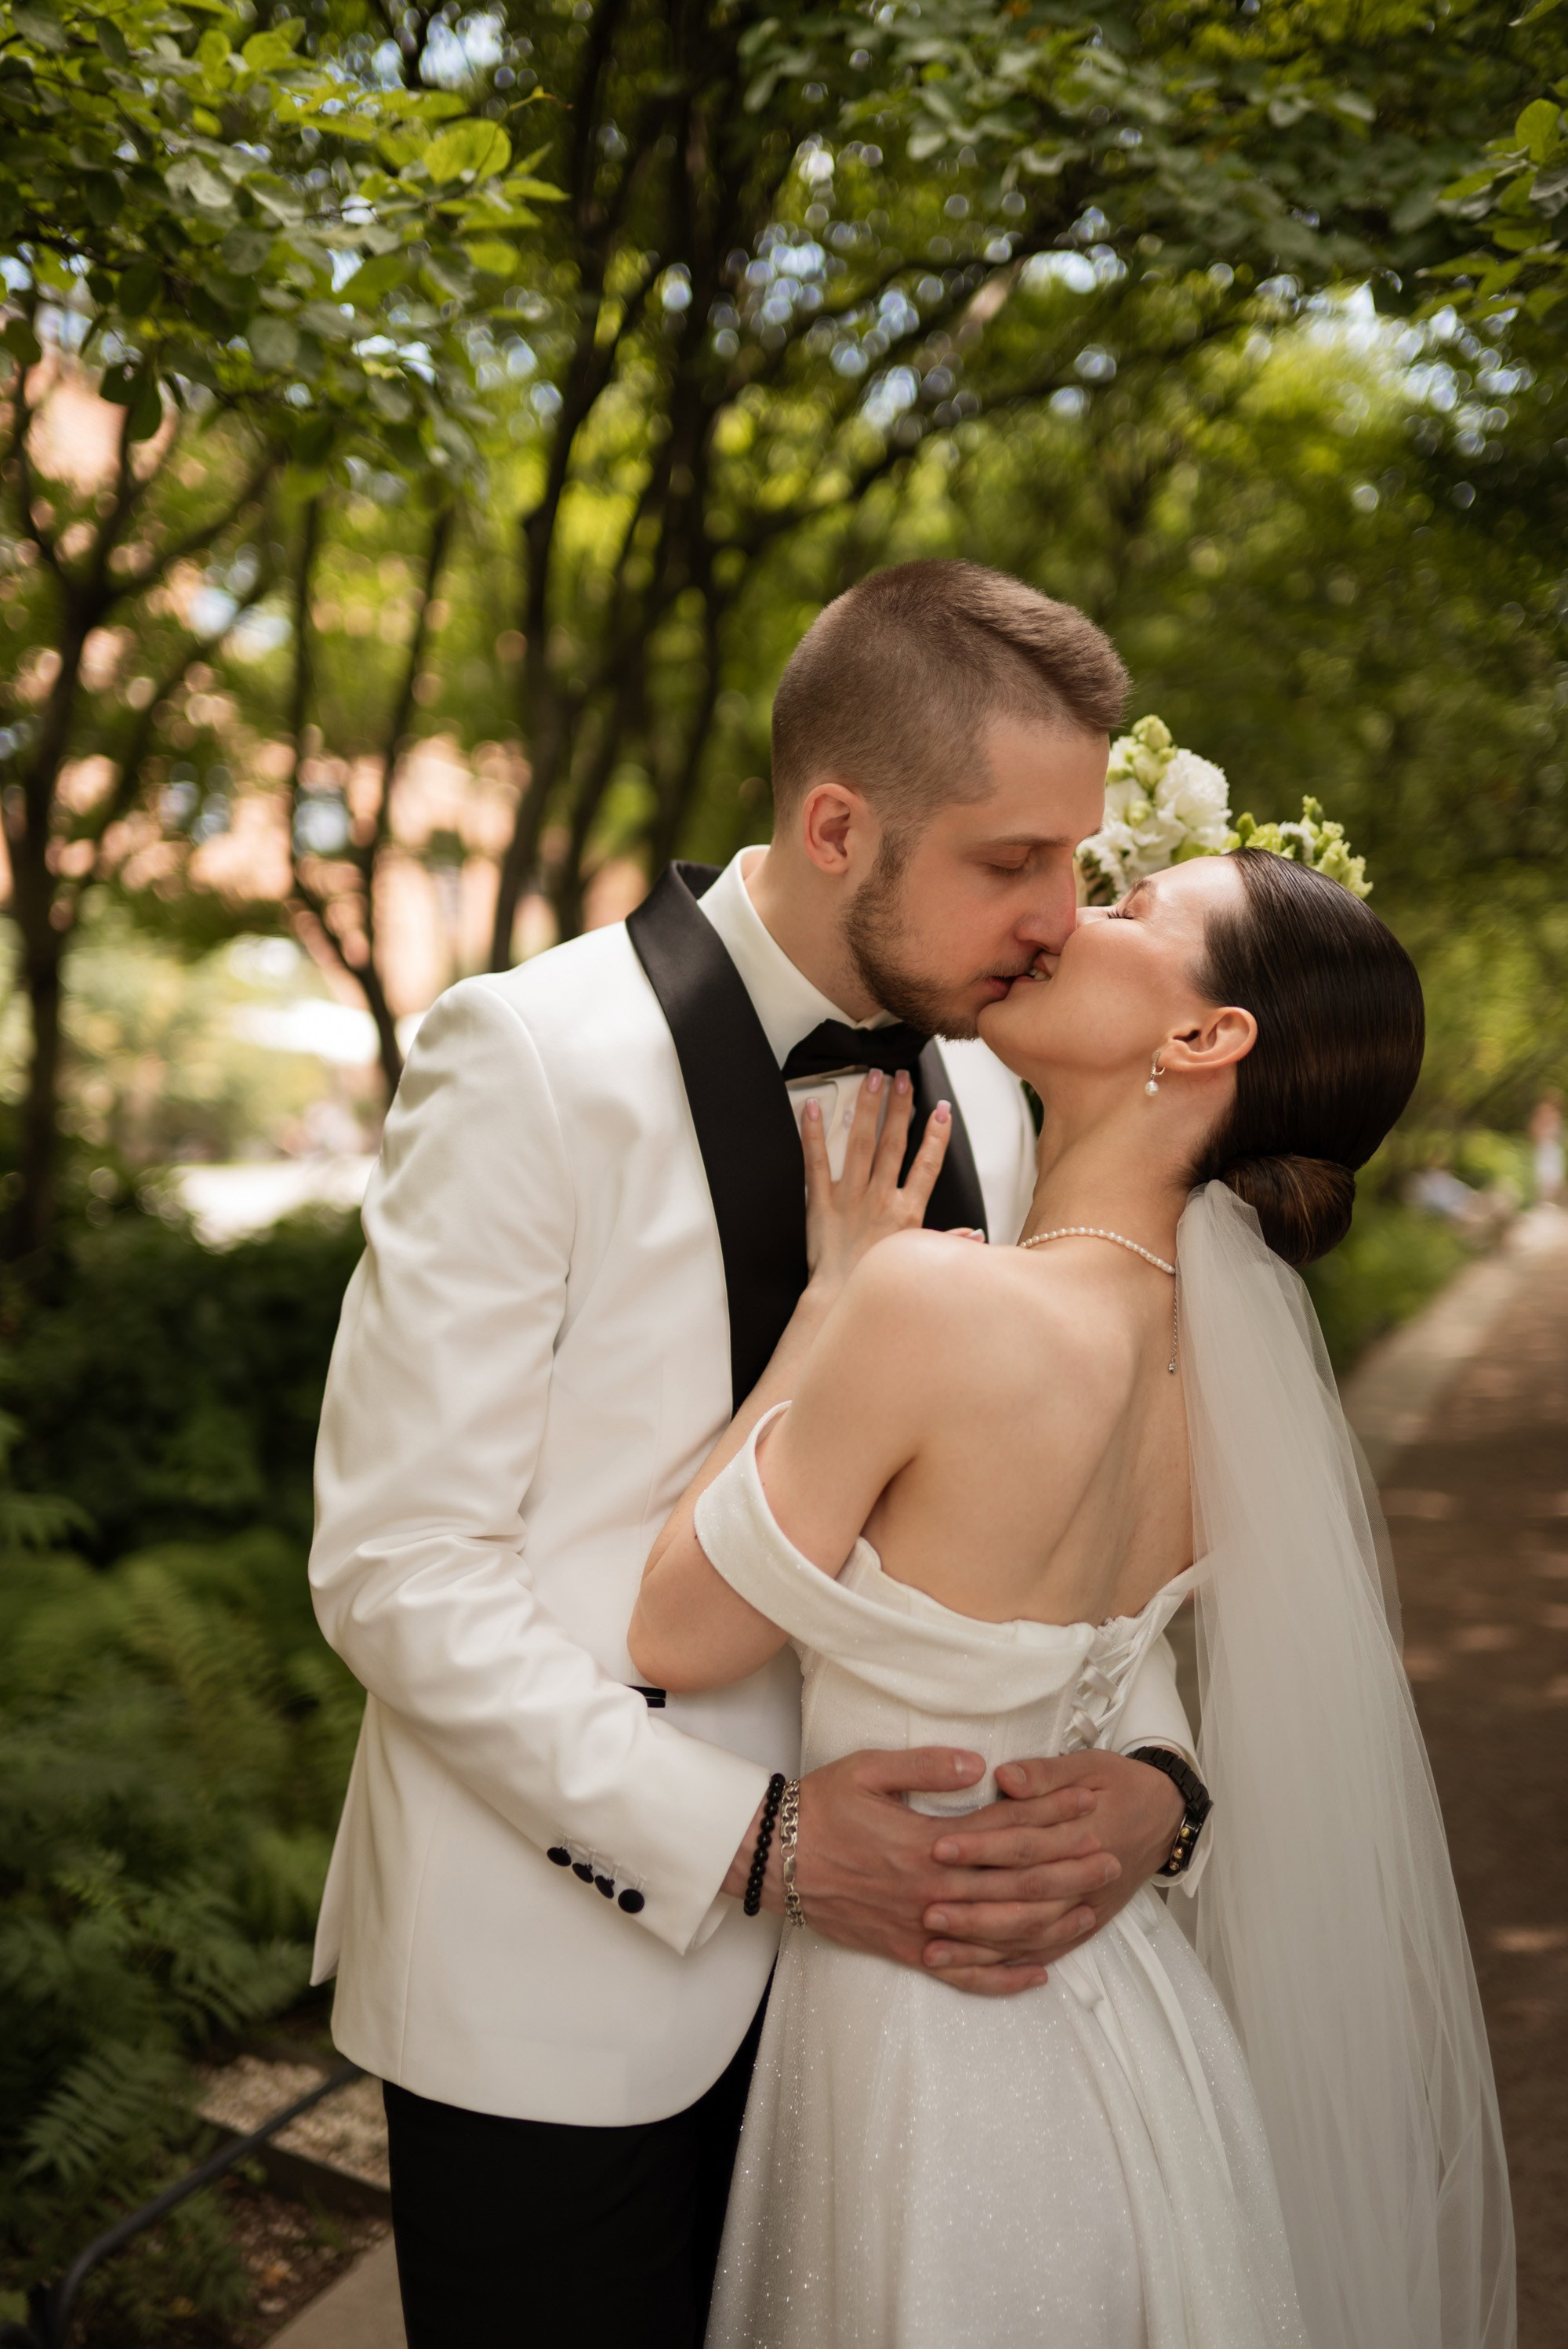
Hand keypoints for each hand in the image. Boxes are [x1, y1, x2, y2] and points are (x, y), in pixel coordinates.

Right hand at [723, 1748, 1115, 1997]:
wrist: (772, 1858)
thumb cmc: (820, 1808)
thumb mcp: (868, 1768)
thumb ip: (926, 1765)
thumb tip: (980, 1765)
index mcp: (927, 1840)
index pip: (1004, 1832)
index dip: (1051, 1819)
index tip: (1089, 1807)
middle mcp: (931, 1889)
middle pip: (1014, 1885)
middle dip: (1067, 1872)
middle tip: (1111, 1861)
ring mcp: (920, 1926)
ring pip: (998, 1933)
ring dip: (1048, 1923)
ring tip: (1089, 1910)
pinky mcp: (906, 1950)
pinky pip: (962, 1973)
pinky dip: (1002, 1977)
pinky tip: (1035, 1974)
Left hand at [801, 1070, 951, 1292]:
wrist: (838, 1300)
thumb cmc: (875, 1281)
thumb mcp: (918, 1261)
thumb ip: (948, 1243)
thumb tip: (975, 1237)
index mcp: (907, 1213)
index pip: (927, 1166)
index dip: (936, 1136)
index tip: (941, 1110)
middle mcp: (880, 1199)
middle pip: (893, 1144)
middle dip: (900, 1107)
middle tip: (901, 1077)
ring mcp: (849, 1198)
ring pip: (860, 1143)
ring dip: (867, 1108)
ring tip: (871, 1078)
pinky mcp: (819, 1202)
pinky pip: (815, 1162)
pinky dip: (814, 1133)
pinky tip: (815, 1107)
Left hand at [917, 1751, 1185, 1989]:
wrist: (1165, 1817)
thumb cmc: (1119, 1786)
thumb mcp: (1088, 1765)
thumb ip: (1045, 1774)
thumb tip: (1004, 1777)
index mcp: (1084, 1832)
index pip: (1025, 1842)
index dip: (981, 1846)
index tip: (938, 1847)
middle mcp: (1084, 1878)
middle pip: (1023, 1896)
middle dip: (972, 1904)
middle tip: (925, 1907)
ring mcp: (1084, 1908)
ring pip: (1029, 1933)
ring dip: (981, 1944)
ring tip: (935, 1948)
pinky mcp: (1083, 1927)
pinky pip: (1042, 1953)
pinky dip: (1008, 1968)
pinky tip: (973, 1970)